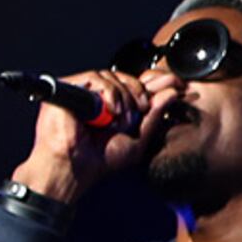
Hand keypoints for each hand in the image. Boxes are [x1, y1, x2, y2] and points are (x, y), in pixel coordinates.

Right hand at [11, 64, 157, 202]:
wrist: (75, 165)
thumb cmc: (101, 159)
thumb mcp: (138, 138)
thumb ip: (154, 115)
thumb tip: (171, 92)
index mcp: (113, 107)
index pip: (134, 85)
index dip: (152, 85)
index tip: (173, 86)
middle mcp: (97, 97)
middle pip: (124, 77)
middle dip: (138, 92)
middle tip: (140, 110)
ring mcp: (82, 91)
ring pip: (111, 76)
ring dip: (123, 96)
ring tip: (119, 119)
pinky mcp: (68, 87)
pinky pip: (94, 77)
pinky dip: (109, 92)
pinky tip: (110, 110)